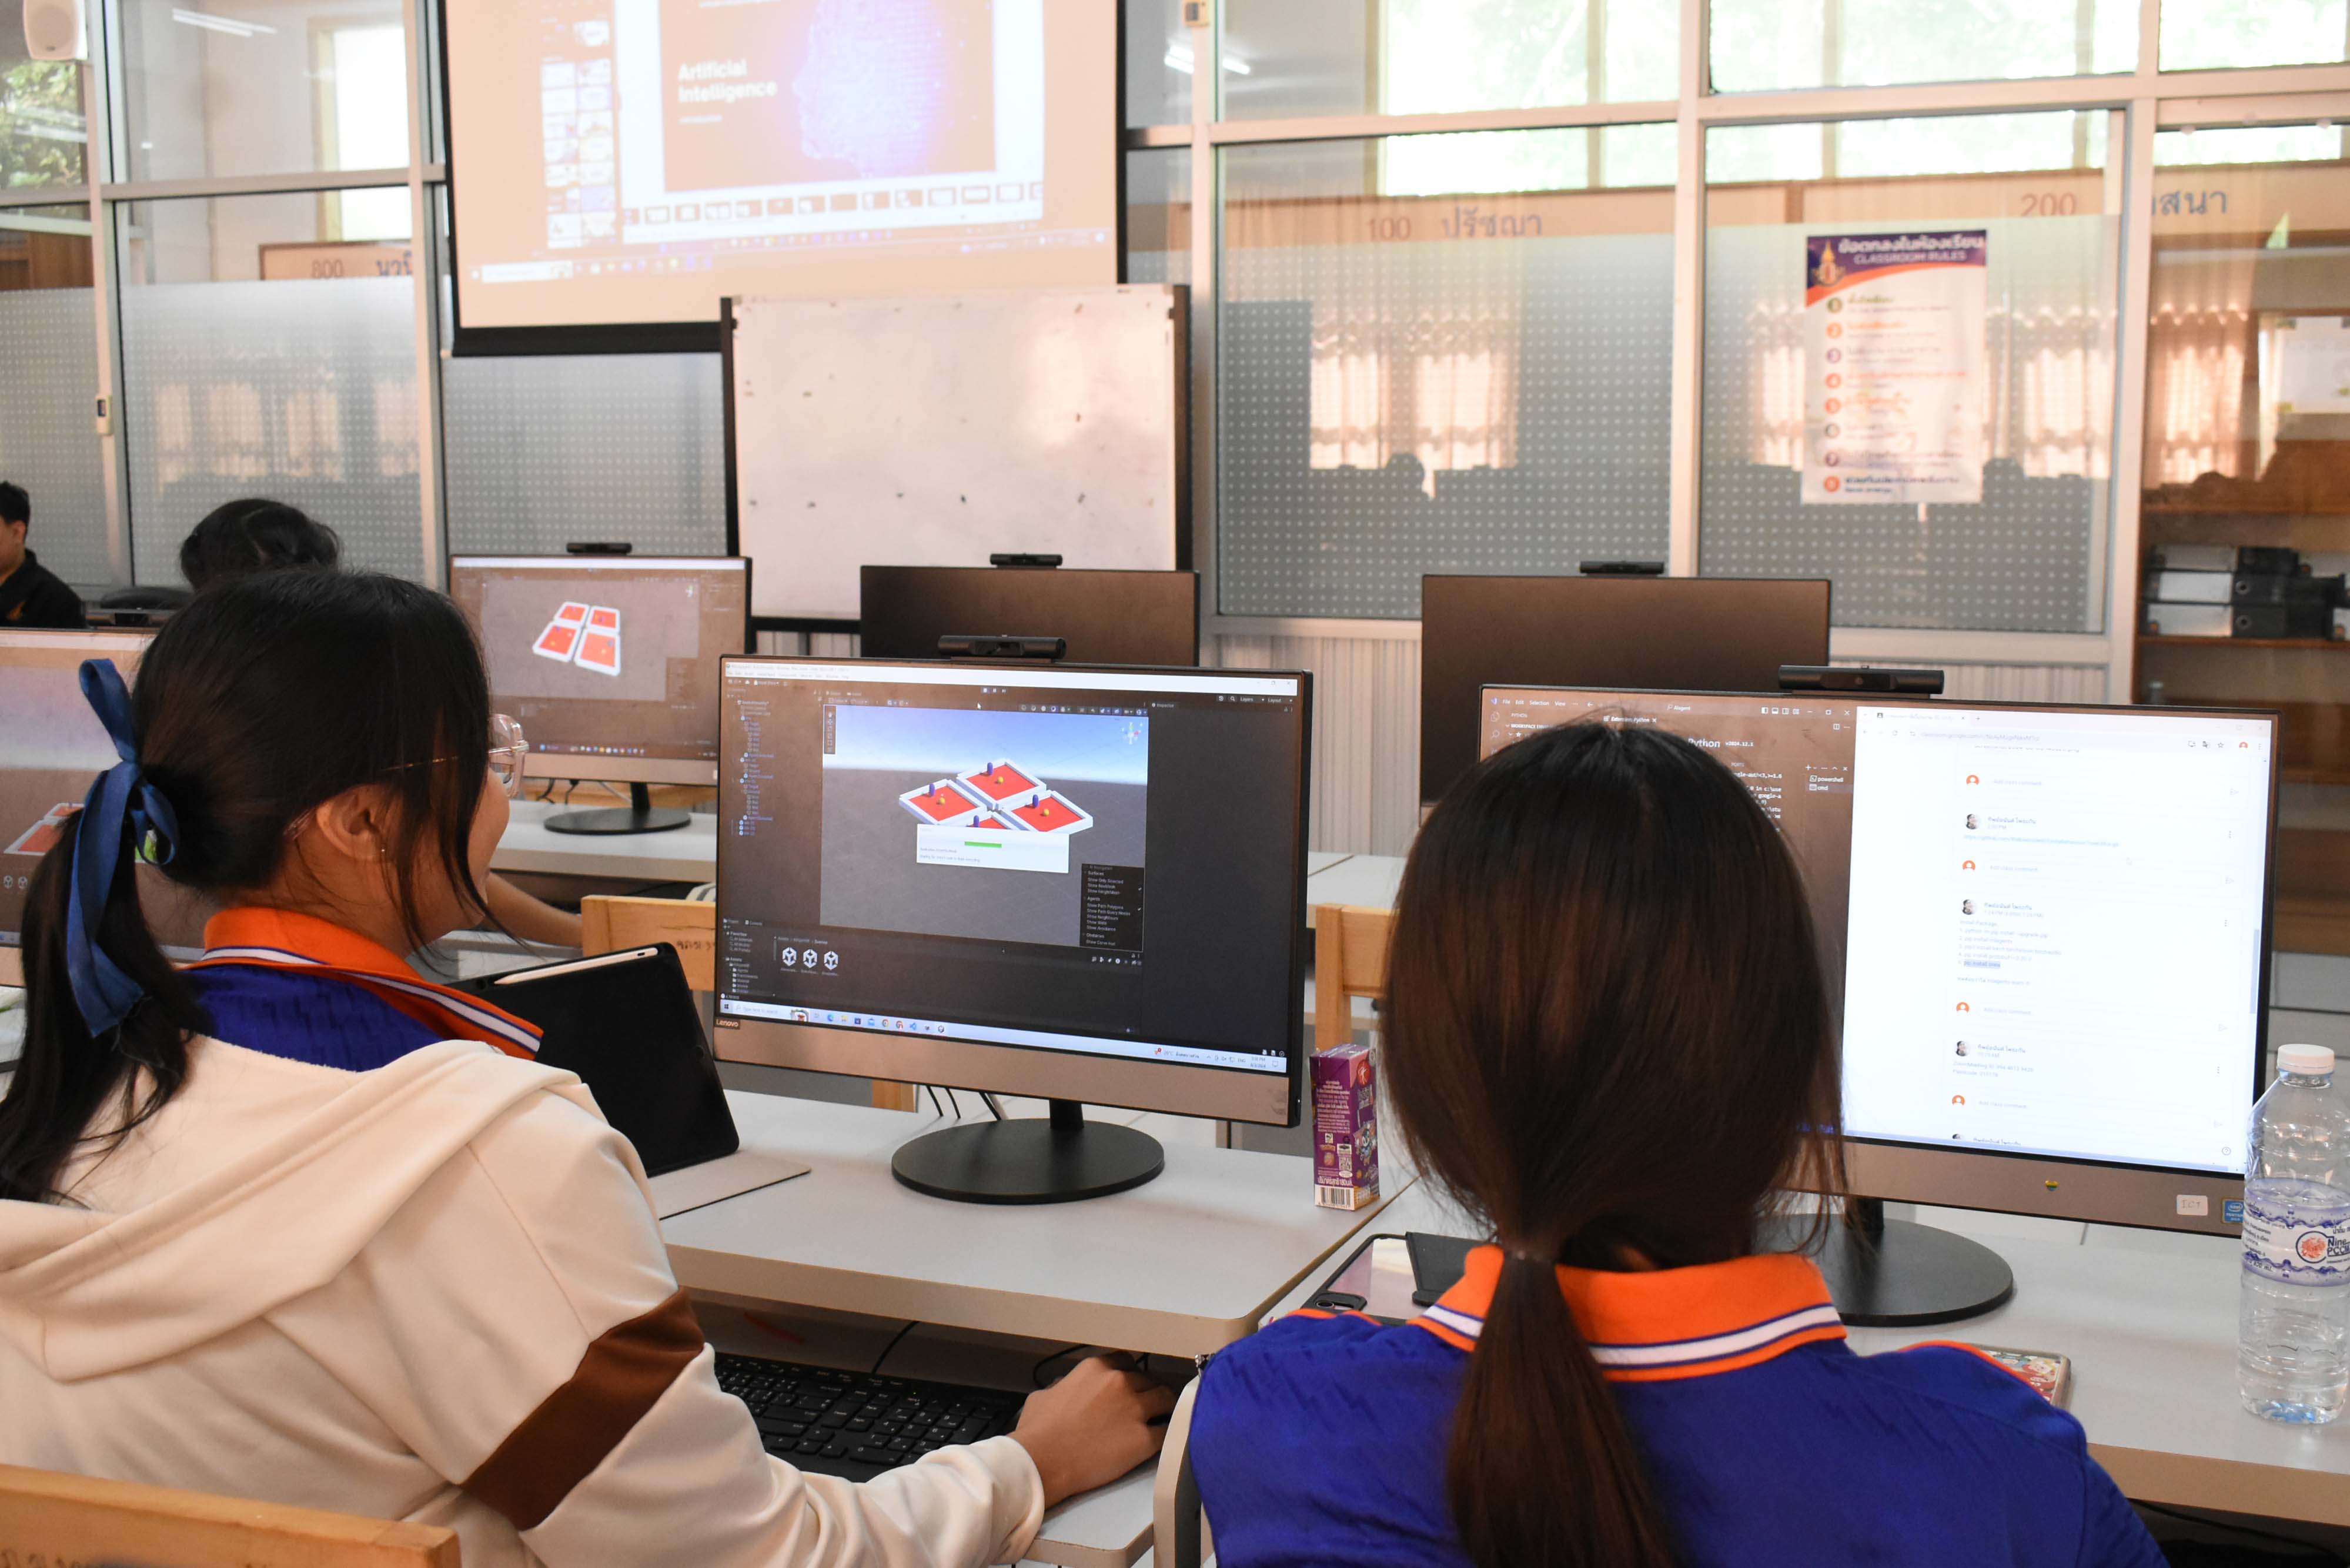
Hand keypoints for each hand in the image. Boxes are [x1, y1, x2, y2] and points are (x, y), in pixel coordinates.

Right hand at [1009, 1354, 1175, 1505]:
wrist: (1043, 1461)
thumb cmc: (1037, 1430)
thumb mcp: (1045, 1395)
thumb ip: (1062, 1385)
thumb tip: (1064, 1385)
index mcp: (1096, 1368)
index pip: (1126, 1362)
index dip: (1129, 1374)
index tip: (1130, 1385)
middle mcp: (1120, 1382)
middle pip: (1148, 1380)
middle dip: (1147, 1391)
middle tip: (1146, 1405)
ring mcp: (1135, 1409)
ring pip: (1165, 1399)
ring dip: (1164, 1407)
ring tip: (1162, 1417)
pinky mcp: (1144, 1438)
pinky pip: (1166, 1431)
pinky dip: (1165, 1434)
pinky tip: (1160, 1439)